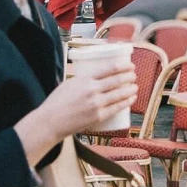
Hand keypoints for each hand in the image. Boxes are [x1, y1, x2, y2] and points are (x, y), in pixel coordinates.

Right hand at [14, 61, 137, 164]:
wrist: (51, 121)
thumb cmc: (57, 102)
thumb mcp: (70, 83)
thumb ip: (84, 79)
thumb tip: (96, 76)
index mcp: (86, 78)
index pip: (110, 68)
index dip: (124, 65)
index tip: (130, 65)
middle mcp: (93, 90)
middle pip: (118, 80)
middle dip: (130, 77)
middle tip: (134, 76)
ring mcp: (96, 104)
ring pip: (120, 94)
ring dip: (131, 89)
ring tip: (135, 87)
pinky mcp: (98, 116)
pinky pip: (116, 108)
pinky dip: (126, 102)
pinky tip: (131, 99)